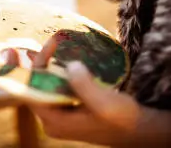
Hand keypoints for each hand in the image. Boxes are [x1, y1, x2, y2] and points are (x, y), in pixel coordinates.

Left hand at [28, 38, 170, 147]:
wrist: (138, 130)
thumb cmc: (122, 119)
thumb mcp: (105, 103)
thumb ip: (85, 86)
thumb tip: (70, 65)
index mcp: (55, 121)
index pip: (32, 91)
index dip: (35, 67)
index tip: (45, 46)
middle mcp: (52, 120)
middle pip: (35, 87)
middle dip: (38, 63)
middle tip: (45, 42)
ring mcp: (60, 115)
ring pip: (44, 86)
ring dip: (46, 66)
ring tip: (53, 45)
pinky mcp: (68, 109)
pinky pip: (55, 86)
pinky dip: (56, 71)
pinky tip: (61, 57)